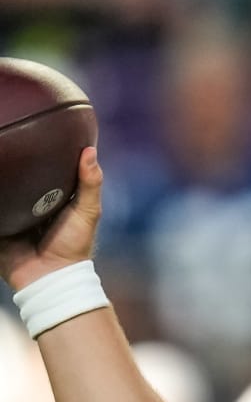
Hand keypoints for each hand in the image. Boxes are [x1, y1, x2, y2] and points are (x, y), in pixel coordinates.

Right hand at [0, 146, 102, 292]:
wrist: (50, 277)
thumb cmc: (74, 245)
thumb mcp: (86, 212)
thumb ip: (90, 185)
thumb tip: (90, 151)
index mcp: (47, 195)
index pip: (39, 167)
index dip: (35, 150)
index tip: (30, 124)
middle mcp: (25, 201)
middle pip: (12, 175)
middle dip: (6, 160)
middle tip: (1, 135)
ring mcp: (7, 212)